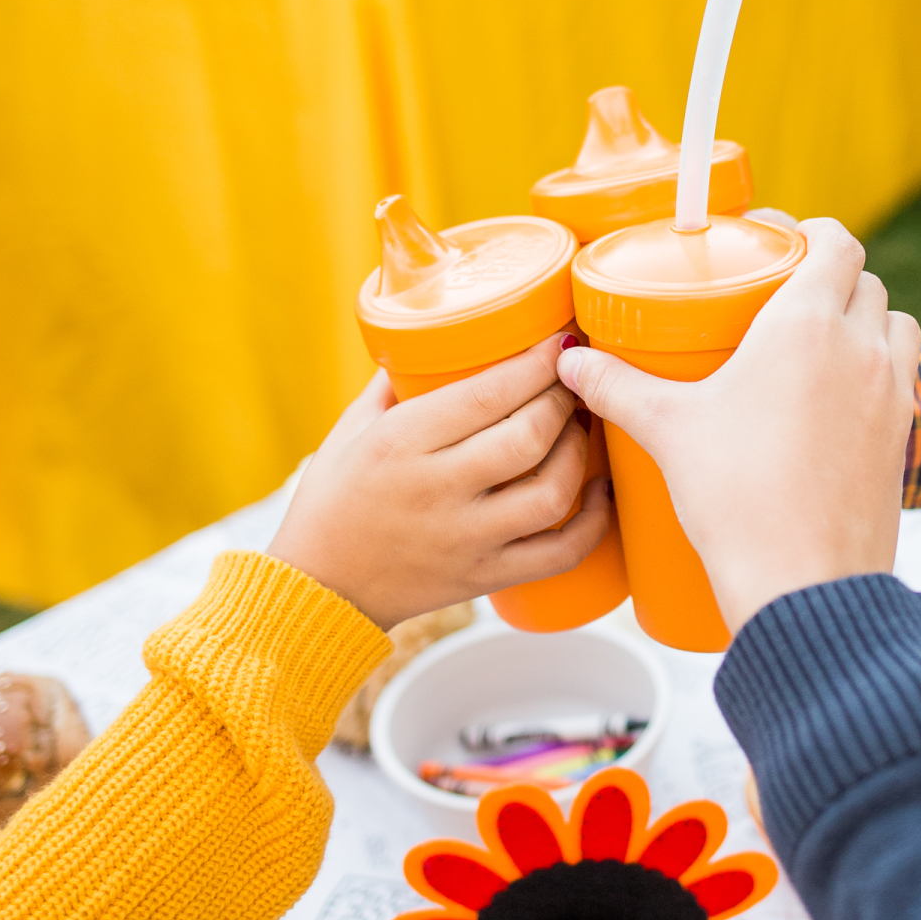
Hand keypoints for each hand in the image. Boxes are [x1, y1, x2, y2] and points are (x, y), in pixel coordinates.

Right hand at [267, 337, 609, 627]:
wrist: (320, 589)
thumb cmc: (333, 499)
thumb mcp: (353, 427)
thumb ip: (398, 380)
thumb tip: (442, 331)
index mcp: (401, 443)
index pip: (488, 394)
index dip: (536, 363)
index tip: (561, 341)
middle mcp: (437, 490)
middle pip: (529, 436)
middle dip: (563, 399)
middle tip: (572, 380)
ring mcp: (467, 539)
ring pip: (552, 492)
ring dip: (579, 452)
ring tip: (580, 427)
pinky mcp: (486, 577)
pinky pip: (560, 553)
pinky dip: (593, 523)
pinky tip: (600, 493)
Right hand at [557, 219, 920, 631]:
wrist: (804, 584)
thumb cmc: (737, 498)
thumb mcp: (667, 430)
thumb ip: (616, 386)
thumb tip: (570, 361)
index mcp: (809, 324)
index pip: (836, 243)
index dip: (811, 231)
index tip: (777, 239)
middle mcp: (862, 348)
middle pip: (865, 281)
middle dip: (829, 277)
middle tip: (779, 295)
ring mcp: (891, 395)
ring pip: (894, 326)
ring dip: (862, 320)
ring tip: (812, 345)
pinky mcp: (902, 440)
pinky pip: (899, 381)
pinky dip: (874, 372)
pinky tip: (831, 402)